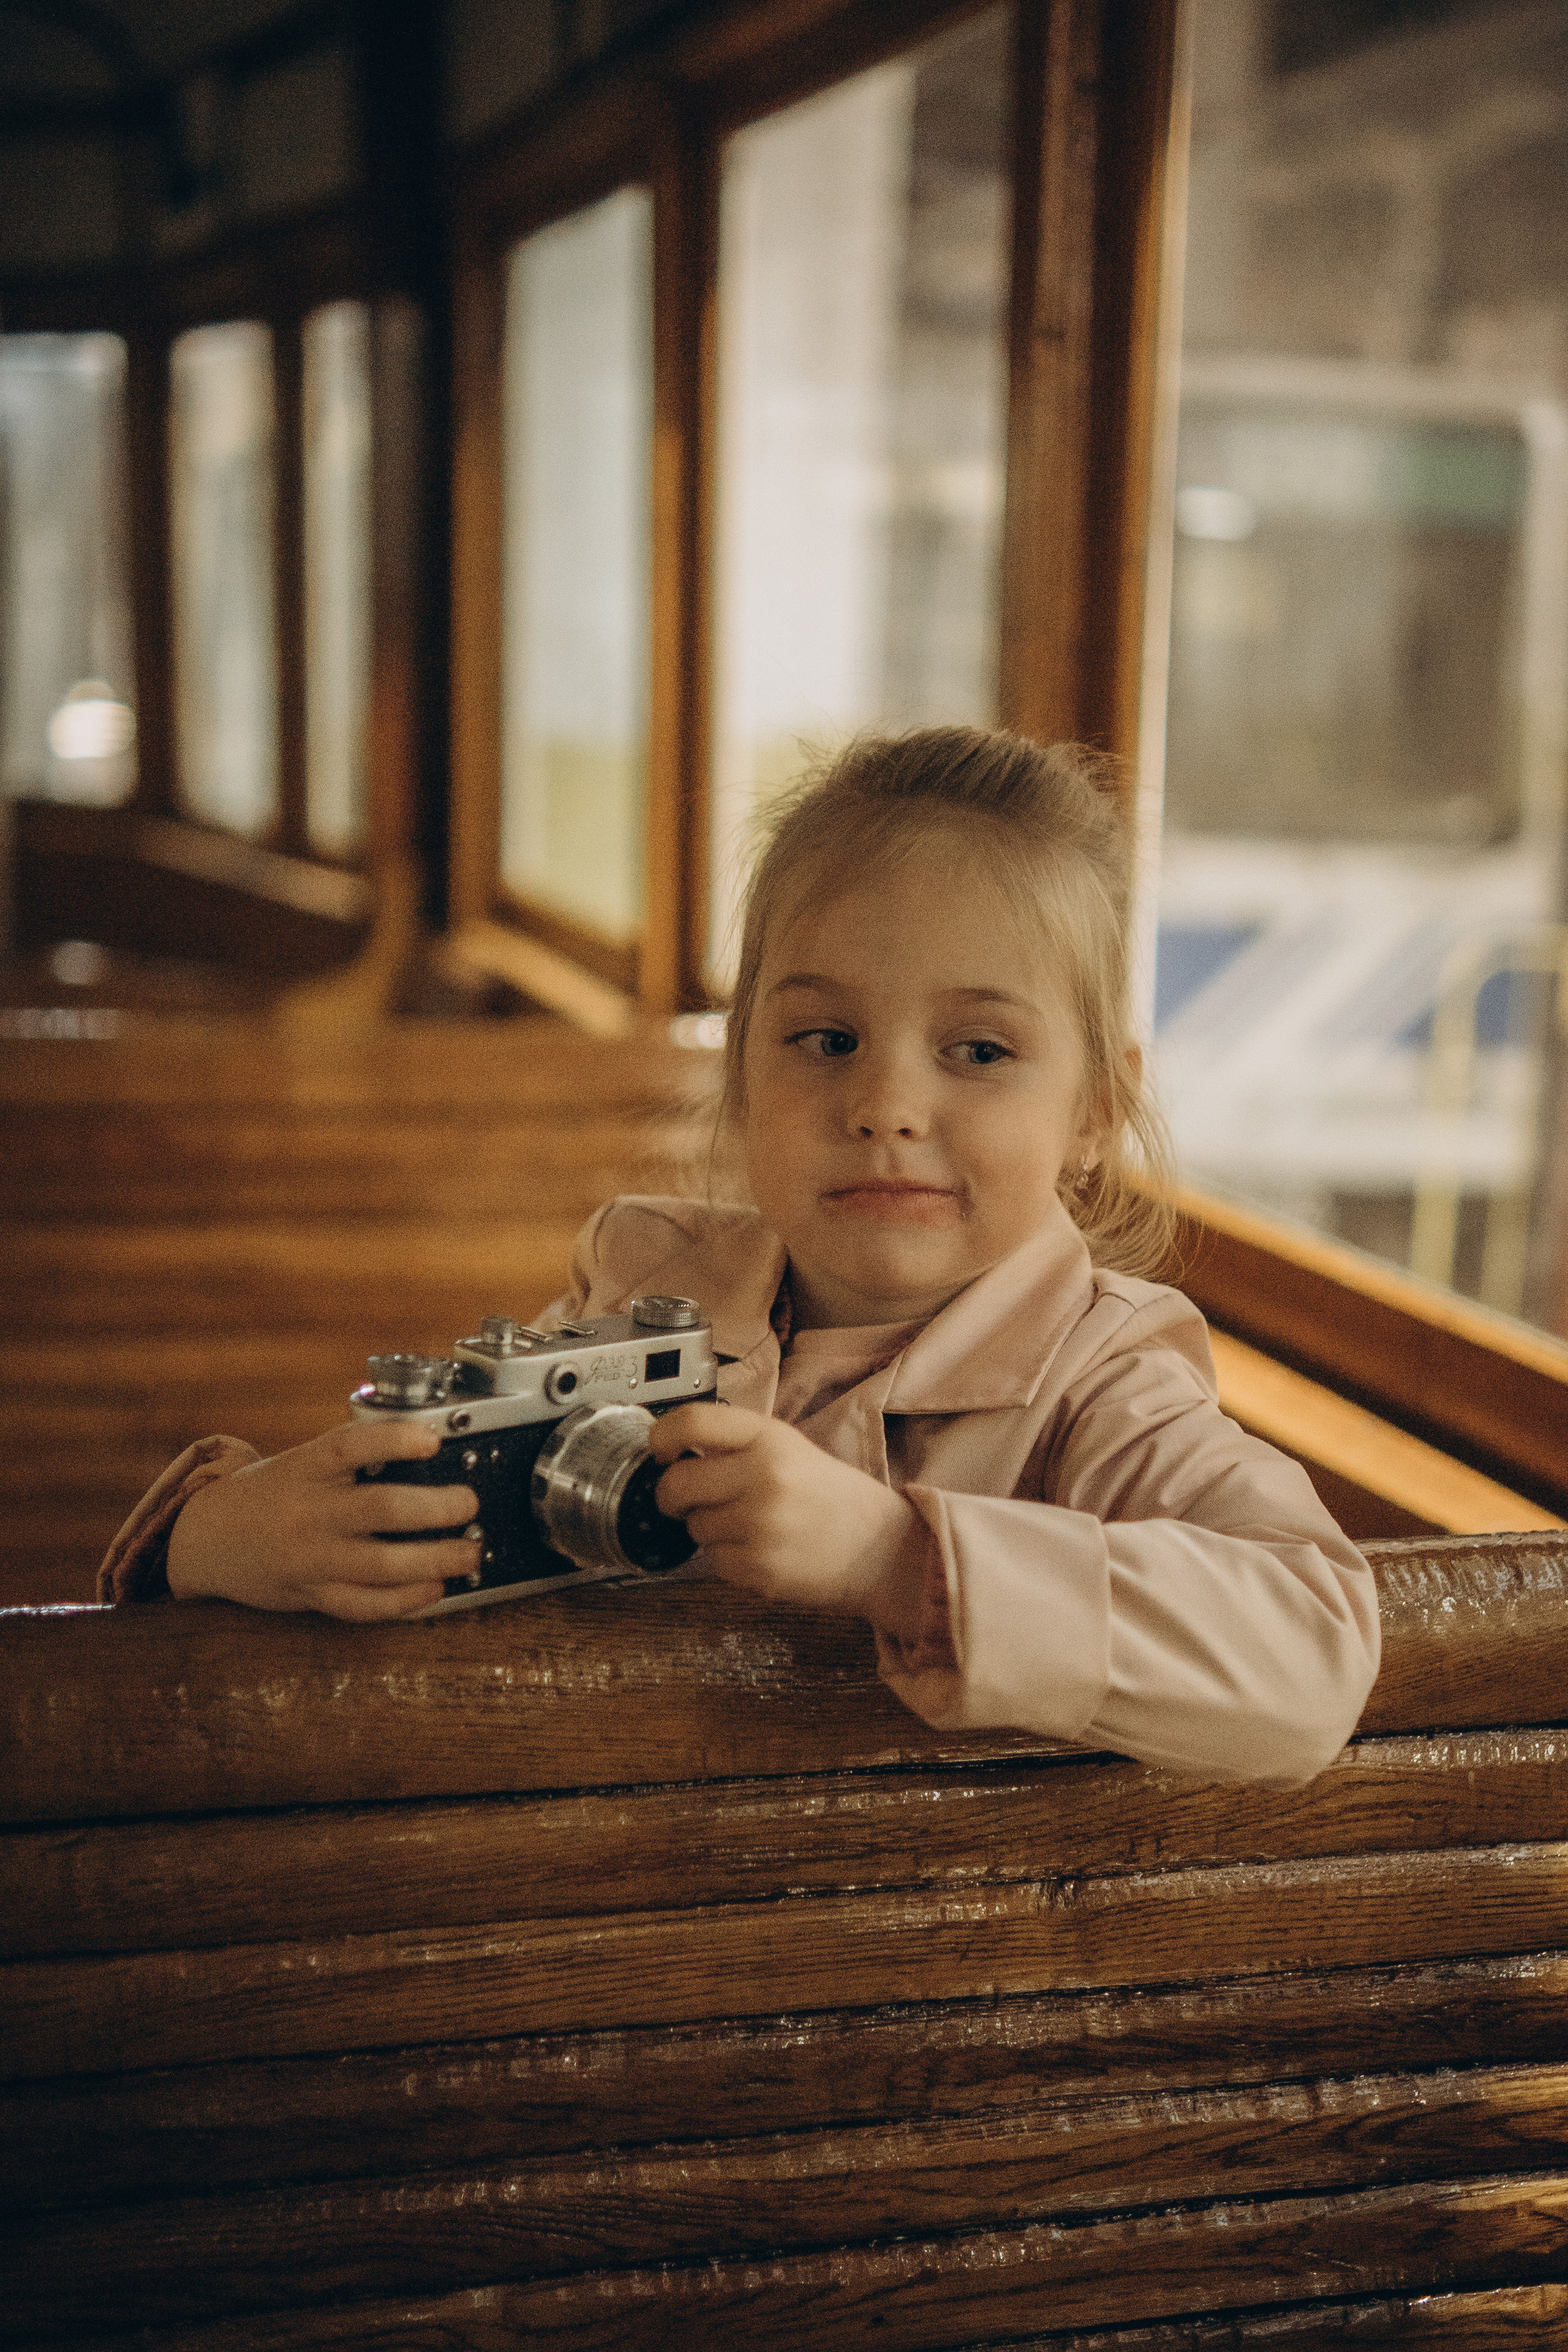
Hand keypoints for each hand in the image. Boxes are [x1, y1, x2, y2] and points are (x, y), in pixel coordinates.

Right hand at [165, 1420, 481, 1620]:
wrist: (206, 1538)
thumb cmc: (268, 1493)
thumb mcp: (301, 1461)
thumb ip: (352, 1457)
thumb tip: (426, 1444)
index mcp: (306, 1468)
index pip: (351, 1446)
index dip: (395, 1440)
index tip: (433, 1439)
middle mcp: (309, 1512)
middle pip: (379, 1508)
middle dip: (435, 1508)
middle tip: (468, 1503)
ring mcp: (311, 1558)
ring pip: (380, 1565)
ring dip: (435, 1560)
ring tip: (468, 1551)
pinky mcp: (313, 1594)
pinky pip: (364, 1605)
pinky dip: (405, 1600)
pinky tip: (435, 1589)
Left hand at [648, 1404, 931, 1640]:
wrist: (884, 1550)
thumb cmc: (832, 1497)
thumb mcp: (792, 1450)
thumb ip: (738, 1446)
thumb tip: (673, 1453)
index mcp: (771, 1438)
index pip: (693, 1422)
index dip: (662, 1436)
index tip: (659, 1450)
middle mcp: (764, 1475)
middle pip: (677, 1483)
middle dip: (672, 1495)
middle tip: (686, 1500)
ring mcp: (760, 1524)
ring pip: (694, 1527)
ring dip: (709, 1530)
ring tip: (750, 1527)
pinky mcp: (759, 1568)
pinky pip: (714, 1562)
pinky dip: (729, 1560)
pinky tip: (762, 1552)